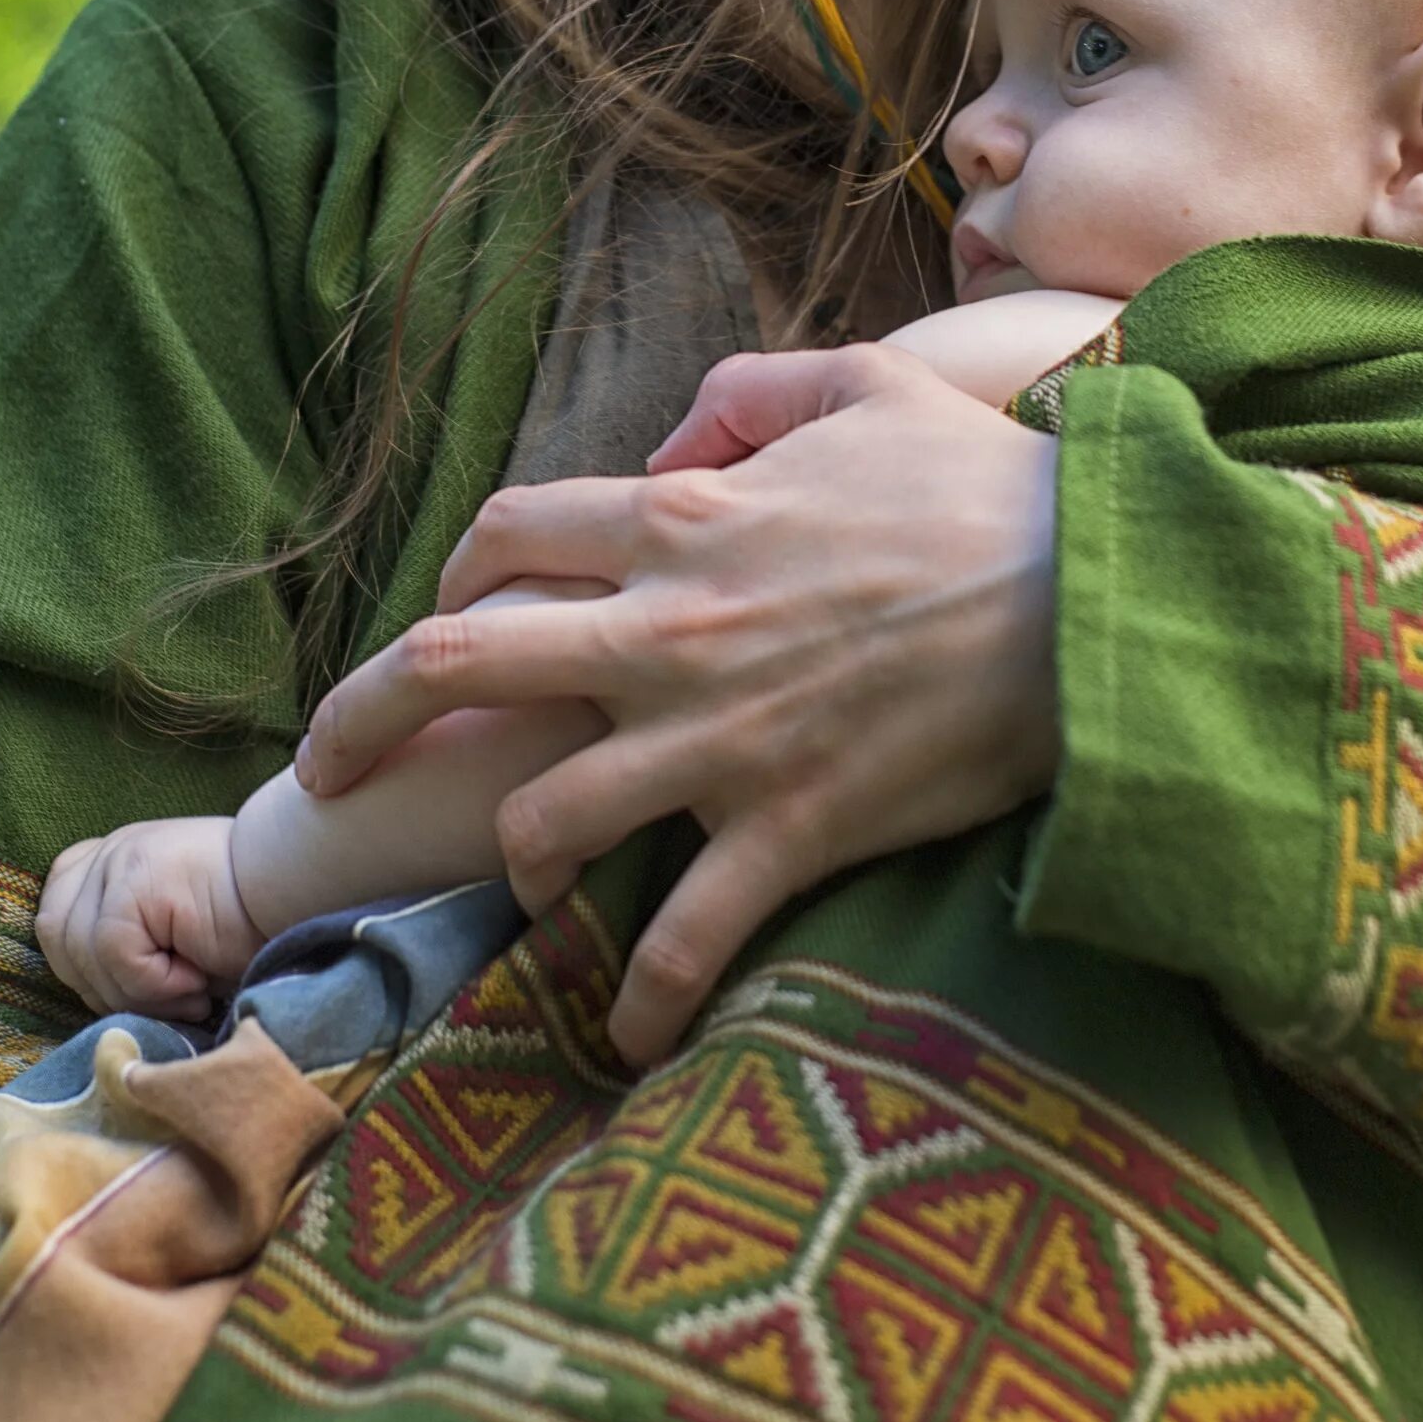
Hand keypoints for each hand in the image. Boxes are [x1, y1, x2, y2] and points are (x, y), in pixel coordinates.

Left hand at [38, 817, 261, 1024]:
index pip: (56, 916)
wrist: (304, 892)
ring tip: (191, 992)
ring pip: (82, 953)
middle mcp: (112, 851)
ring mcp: (120, 859)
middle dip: (107, 987)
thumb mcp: (172, 937)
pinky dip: (154, 984)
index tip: (135, 985)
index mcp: (116, 859)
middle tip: (170, 998)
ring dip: (137, 992)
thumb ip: (124, 950)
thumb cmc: (251, 926)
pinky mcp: (135, 879)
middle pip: (58, 939)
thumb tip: (92, 998)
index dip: (82, 965)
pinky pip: (113, 954)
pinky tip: (196, 981)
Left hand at [297, 346, 1059, 1069]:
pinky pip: (679, 938)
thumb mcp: (868, 385)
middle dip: (359, 717)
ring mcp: (718, 741)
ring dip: (508, 864)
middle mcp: (669, 631)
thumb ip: (750, 395)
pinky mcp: (787, 831)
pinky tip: (630, 1036)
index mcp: (683, 522)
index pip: (508, 536)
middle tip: (325, 767)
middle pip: (454, 669)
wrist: (1097, 601)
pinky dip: (643, 999)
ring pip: (537, 821)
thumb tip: (675, 448)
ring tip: (521, 890)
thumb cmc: (988, 487)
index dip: (453, 575)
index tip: (446, 615)